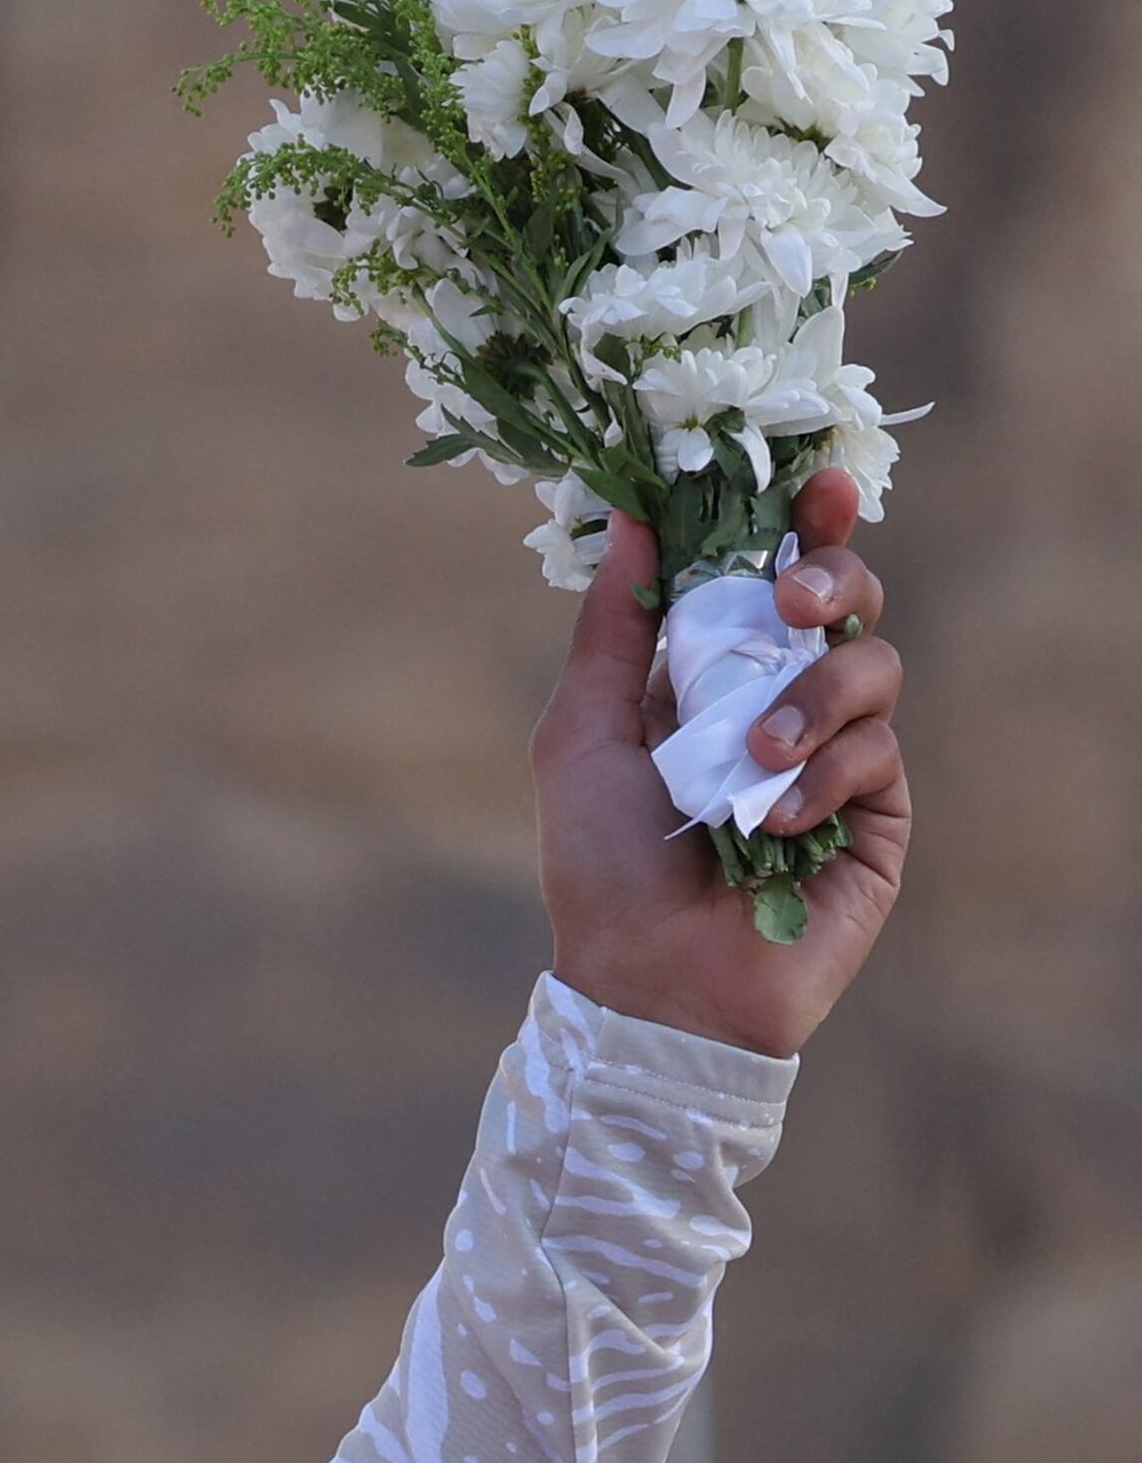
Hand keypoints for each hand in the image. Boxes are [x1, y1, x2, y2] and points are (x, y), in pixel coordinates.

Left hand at [529, 462, 905, 1058]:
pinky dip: (824, 776)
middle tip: (795, 602)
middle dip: (830, 579)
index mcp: (710, 675)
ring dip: (814, 698)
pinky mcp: (877, 814)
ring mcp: (836, 757)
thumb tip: (631, 516)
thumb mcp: (582, 730)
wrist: (649, 978)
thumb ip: (614, 626)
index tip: (817, 483)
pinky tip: (772, 822)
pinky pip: (879, 754)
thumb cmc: (601, 863)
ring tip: (759, 754)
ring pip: (874, 667)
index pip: (769, 576)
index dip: (802, 525)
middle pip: (844, 601)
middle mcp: (781, 703)